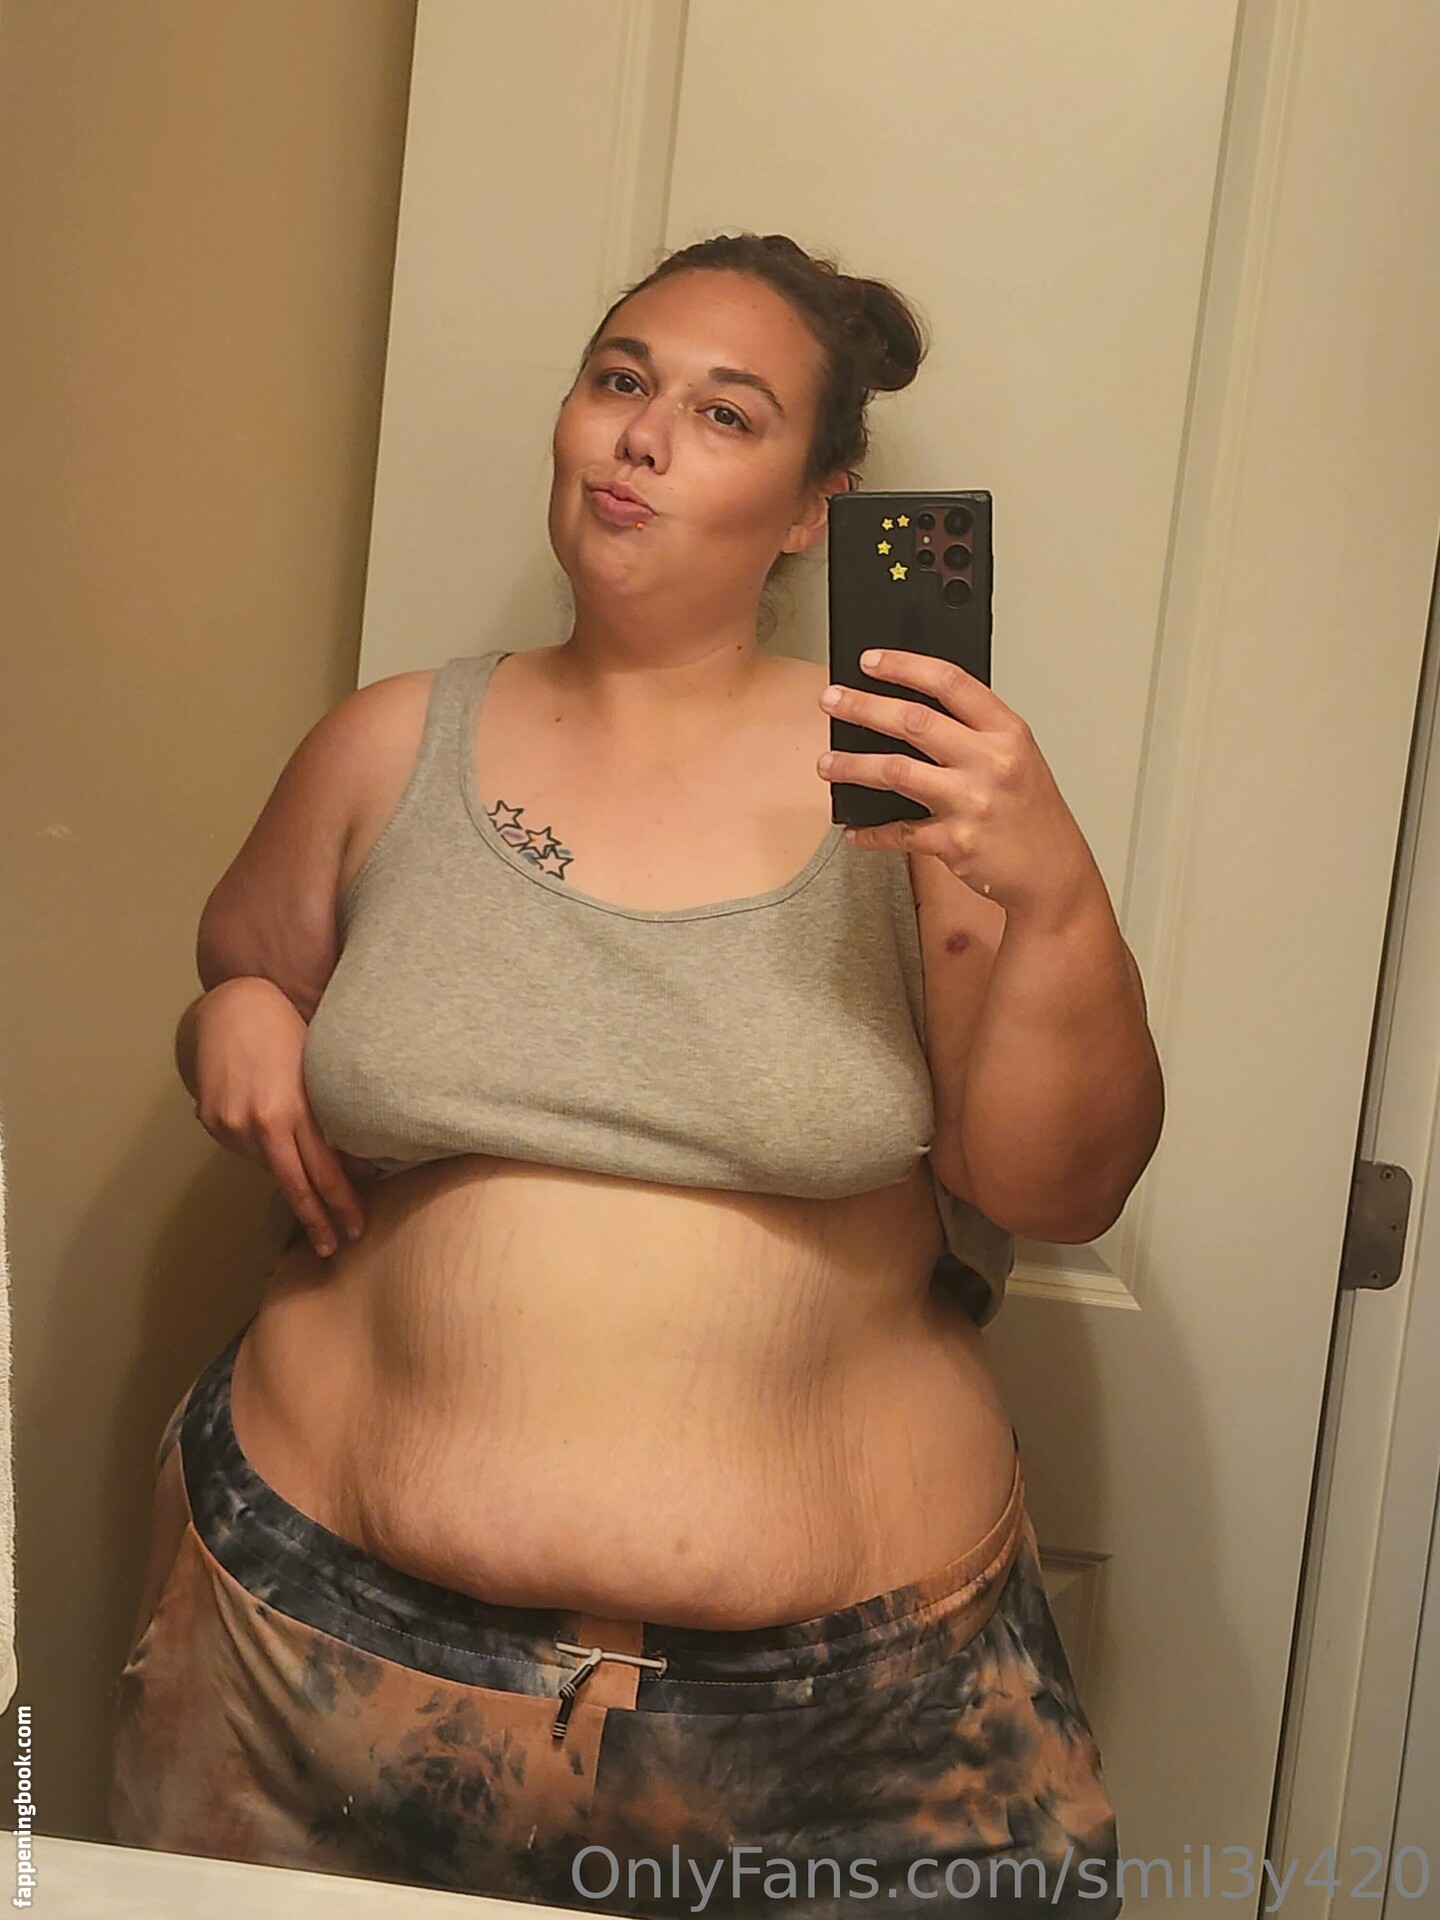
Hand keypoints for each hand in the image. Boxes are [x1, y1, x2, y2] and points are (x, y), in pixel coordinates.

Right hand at [191, 977, 374, 1257]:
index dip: (340, 1203)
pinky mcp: (211, 1122)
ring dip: (291, 1180)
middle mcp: (260, 1123)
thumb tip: (360, 1161)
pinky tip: (272, 1145)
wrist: (227, 1007)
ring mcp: (231, 1125)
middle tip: (333, 1247)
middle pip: (295, 1185)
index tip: (355, 1229)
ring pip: (268, 1167)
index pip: (323, 1171)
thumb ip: (331, 1115)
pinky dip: (263, 1154)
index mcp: (293, 1110)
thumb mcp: (316, 1071)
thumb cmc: (284, 1029)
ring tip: (311, 1195)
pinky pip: (245, 1150)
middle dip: (317, 1219)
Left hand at [816, 648, 1101, 928]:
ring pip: (896, 771)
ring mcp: (971, 803)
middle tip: (831, 700)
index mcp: (1006, 732)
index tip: (870, 661)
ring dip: (853, 766)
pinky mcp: (954, 843)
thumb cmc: (1033, 813)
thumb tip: (912, 710)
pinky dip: (871, 832)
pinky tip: (854, 830)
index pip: (950, 682)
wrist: (1054, 872)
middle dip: (863, 707)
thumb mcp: (1019, 756)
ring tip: (828, 764)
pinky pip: (899, 832)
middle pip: (913, 721)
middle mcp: (990, 762)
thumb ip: (976, 730)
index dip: (904, 666)